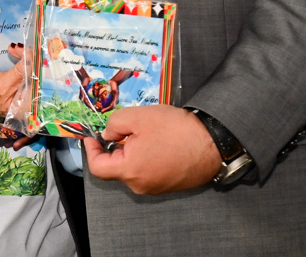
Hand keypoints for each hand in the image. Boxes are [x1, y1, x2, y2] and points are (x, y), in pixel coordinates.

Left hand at [82, 105, 222, 194]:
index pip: (97, 167)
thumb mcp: (139, 117)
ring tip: (146, 132)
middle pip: (116, 167)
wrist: (213, 143)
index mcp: (130, 171)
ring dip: (132, 151)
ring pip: (133, 169)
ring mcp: (156, 188)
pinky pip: (149, 171)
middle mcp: (140, 186)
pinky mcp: (169, 185)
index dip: (91, 149)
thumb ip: (115, 124)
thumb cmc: (175, 130)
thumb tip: (107, 134)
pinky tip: (159, 142)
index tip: (92, 135)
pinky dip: (146, 157)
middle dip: (115, 146)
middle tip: (124, 127)